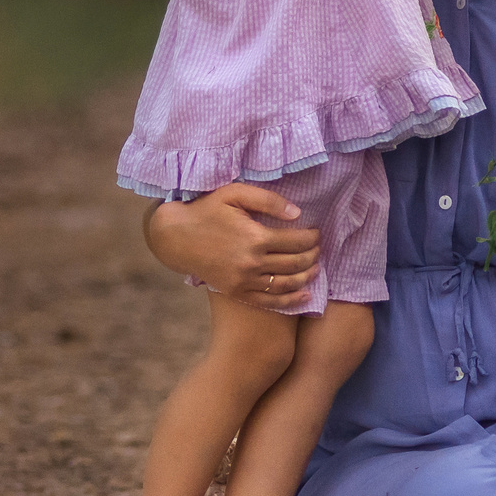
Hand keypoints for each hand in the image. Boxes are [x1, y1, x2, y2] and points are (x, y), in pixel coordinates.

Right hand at [143, 185, 321, 308]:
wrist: (176, 237)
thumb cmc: (206, 210)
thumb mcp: (235, 194)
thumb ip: (268, 201)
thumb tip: (297, 213)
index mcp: (255, 237)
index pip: (297, 241)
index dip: (312, 238)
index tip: (317, 233)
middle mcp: (251, 262)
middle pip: (295, 264)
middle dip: (313, 256)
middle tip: (319, 249)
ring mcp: (243, 280)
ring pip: (286, 284)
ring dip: (306, 277)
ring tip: (316, 269)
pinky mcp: (236, 291)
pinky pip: (268, 301)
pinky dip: (290, 300)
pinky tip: (304, 295)